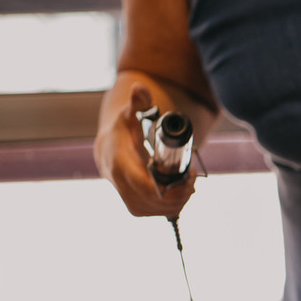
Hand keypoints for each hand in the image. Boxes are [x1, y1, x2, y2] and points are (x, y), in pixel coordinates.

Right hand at [94, 83, 195, 218]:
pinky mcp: (133, 206)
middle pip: (152, 200)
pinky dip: (170, 207)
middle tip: (192, 181)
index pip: (143, 185)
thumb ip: (138, 102)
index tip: (187, 177)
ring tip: (188, 187)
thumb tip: (140, 89)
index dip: (168, 186)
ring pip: (155, 209)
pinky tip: (180, 197)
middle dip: (177, 194)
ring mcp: (125, 197)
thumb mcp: (130, 113)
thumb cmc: (124, 129)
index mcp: (118, 163)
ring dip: (176, 202)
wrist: (109, 148)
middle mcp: (119, 183)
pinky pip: (154, 212)